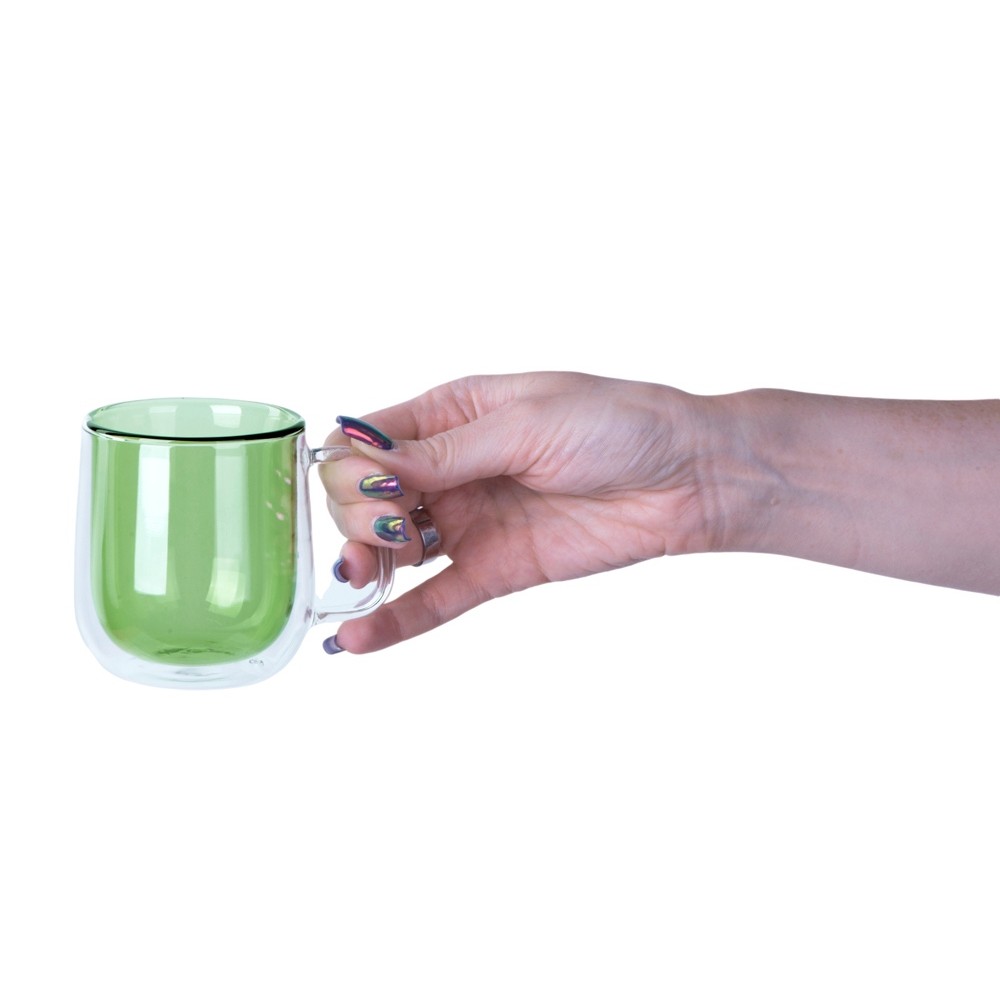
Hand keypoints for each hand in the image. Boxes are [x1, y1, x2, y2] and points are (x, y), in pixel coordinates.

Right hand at [319, 372, 712, 652]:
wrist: (686, 477)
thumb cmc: (617, 424)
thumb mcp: (528, 422)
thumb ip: (446, 452)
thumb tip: (370, 466)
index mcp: (452, 414)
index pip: (367, 443)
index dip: (353, 470)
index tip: (374, 491)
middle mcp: (452, 469)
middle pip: (368, 498)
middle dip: (361, 517)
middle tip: (393, 529)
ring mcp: (470, 522)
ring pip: (391, 549)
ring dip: (365, 563)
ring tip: (365, 573)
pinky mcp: (495, 570)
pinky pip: (435, 599)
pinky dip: (395, 620)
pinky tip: (356, 639)